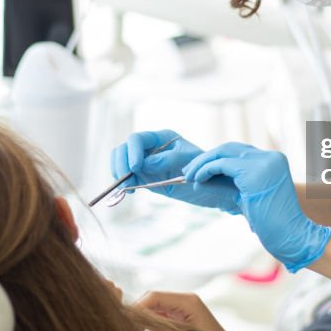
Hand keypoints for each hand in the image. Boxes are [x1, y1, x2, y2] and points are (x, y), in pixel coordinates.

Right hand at [109, 130, 239, 213]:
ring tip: (126, 187)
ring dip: (119, 173)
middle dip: (121, 163)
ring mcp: (145, 162)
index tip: (136, 168)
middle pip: (124, 149)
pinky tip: (128, 192)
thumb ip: (168, 160)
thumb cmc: (204, 169)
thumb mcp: (189, 163)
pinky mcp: (144, 177)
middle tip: (126, 179)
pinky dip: (123, 183)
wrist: (211, 186)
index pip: (137, 139)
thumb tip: (145, 163)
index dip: (132, 152)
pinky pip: (127, 177)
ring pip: (121, 162)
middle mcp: (150, 148)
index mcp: (161, 138)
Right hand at [133, 291, 231, 330]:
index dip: (137, 308)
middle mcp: (184, 301)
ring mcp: (182, 309)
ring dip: (142, 320)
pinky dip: (150, 326)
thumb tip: (136, 327)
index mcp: (188, 301)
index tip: (125, 322)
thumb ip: (159, 330)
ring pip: (154, 309)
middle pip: (152, 300)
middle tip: (125, 329)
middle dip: (137, 313)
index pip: (153, 296)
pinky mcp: (180, 319)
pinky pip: (159, 317)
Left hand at [182, 142, 330, 272]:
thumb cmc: (271, 223)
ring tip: (188, 176)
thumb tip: (200, 177)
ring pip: (223, 153)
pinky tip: (197, 180)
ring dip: (202, 163)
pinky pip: (222, 164)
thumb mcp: (246, 196)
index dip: (216, 158)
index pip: (238, 151)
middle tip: (188, 171)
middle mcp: (270, 157)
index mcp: (272, 160)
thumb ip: (228, 183)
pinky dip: (206, 170)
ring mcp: (263, 162)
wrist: (291, 236)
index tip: (198, 169)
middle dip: (206, 158)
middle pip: (230, 148)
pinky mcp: (254, 172)